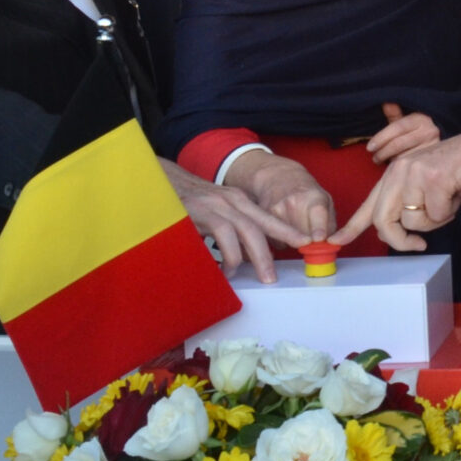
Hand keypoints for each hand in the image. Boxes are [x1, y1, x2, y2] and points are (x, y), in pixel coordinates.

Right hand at [163, 160, 307, 283]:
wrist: (156, 183)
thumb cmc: (185, 205)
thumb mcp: (213, 215)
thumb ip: (230, 231)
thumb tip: (245, 258)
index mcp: (238, 201)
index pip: (268, 218)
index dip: (287, 232)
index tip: (304, 245)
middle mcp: (232, 200)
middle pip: (263, 226)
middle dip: (277, 250)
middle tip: (282, 272)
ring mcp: (218, 204)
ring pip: (248, 230)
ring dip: (258, 257)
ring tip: (264, 277)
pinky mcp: (202, 210)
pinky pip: (225, 234)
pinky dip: (229, 255)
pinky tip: (227, 270)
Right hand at [222, 151, 337, 243]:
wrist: (278, 177)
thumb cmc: (306, 192)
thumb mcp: (325, 202)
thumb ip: (330, 226)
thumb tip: (329, 247)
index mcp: (314, 197)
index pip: (317, 213)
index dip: (318, 227)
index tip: (319, 238)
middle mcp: (294, 202)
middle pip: (303, 236)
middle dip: (308, 241)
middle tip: (309, 232)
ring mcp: (276, 209)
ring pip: (288, 241)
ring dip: (293, 241)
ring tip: (294, 223)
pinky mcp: (262, 217)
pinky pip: (275, 241)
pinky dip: (280, 239)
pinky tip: (283, 225)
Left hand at [333, 129, 460, 253]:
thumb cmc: (459, 170)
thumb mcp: (426, 187)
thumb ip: (408, 206)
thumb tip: (395, 233)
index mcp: (394, 173)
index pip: (368, 205)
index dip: (351, 227)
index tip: (336, 241)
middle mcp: (398, 170)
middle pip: (382, 220)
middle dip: (400, 241)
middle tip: (419, 245)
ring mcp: (414, 173)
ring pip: (412, 221)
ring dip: (435, 220)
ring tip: (448, 200)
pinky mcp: (433, 178)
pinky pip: (437, 215)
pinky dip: (450, 212)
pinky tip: (456, 193)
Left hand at [366, 103, 440, 164]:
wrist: (443, 146)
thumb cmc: (417, 132)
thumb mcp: (407, 121)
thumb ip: (395, 115)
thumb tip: (386, 103)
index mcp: (421, 119)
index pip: (397, 127)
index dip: (381, 137)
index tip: (369, 147)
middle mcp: (429, 131)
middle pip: (399, 143)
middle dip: (383, 152)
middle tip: (374, 158)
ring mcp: (432, 146)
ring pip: (404, 156)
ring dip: (390, 160)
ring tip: (382, 161)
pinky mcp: (433, 161)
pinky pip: (411, 165)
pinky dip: (400, 167)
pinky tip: (395, 167)